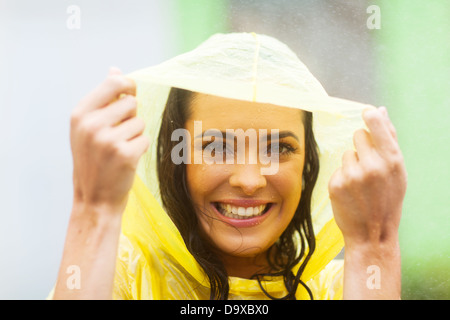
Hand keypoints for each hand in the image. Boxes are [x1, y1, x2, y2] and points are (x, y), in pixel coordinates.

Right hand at [70, 67, 148, 211]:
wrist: (94, 199)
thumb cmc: (93, 160)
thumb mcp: (88, 127)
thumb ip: (103, 99)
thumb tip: (115, 69)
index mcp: (80, 114)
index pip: (113, 82)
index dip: (128, 85)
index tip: (130, 92)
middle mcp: (91, 124)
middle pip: (131, 102)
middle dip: (131, 116)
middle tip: (118, 135)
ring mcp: (107, 139)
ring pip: (140, 122)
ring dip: (135, 135)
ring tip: (119, 149)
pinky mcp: (125, 154)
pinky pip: (144, 139)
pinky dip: (139, 149)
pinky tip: (126, 160)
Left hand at [328, 106, 406, 246]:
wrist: (372, 234)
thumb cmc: (388, 199)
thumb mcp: (397, 171)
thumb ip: (389, 139)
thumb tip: (380, 110)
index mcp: (392, 161)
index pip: (377, 126)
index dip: (371, 116)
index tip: (367, 112)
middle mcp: (372, 166)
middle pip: (358, 135)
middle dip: (362, 145)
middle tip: (369, 166)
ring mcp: (352, 175)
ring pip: (347, 153)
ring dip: (352, 163)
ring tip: (361, 184)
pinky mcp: (335, 184)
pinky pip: (338, 168)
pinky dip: (343, 177)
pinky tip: (351, 193)